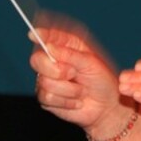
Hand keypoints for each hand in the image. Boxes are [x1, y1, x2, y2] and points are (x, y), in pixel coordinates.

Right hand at [29, 17, 131, 135]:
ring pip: (44, 81)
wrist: (106, 106)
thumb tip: (49, 47)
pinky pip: (48, 97)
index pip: (49, 36)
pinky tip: (76, 101)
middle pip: (37, 59)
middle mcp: (54, 61)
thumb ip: (70, 55)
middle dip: (56, 69)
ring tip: (81, 90)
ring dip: (68, 89)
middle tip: (73, 73)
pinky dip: (66, 101)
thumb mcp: (90, 63)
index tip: (34, 34)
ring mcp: (47, 79)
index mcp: (67, 46)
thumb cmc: (102, 80)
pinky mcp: (46, 98)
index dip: (40, 34)